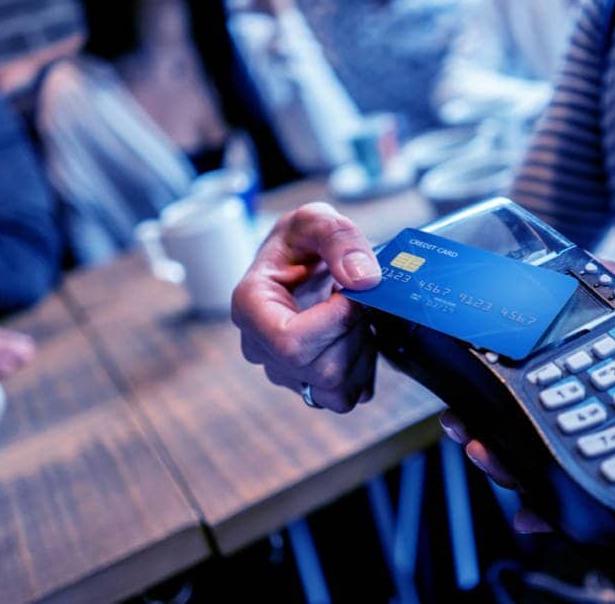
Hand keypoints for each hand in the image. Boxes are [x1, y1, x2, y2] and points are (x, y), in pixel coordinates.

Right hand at [232, 203, 381, 411]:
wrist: (302, 260)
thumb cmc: (301, 241)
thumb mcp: (316, 219)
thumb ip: (340, 238)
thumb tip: (363, 279)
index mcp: (250, 306)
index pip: (291, 342)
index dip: (336, 321)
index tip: (351, 291)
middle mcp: (259, 347)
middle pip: (320, 369)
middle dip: (353, 332)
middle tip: (357, 298)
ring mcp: (282, 372)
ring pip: (336, 389)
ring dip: (361, 350)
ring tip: (354, 314)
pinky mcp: (307, 386)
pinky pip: (346, 395)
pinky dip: (363, 368)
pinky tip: (356, 334)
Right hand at [442, 261, 614, 531]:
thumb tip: (578, 260)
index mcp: (613, 387)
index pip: (543, 399)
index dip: (499, 402)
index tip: (464, 397)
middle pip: (541, 444)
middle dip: (495, 443)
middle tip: (469, 435)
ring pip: (566, 478)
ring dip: (520, 478)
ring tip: (494, 463)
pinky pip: (612, 507)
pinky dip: (572, 515)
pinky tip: (541, 517)